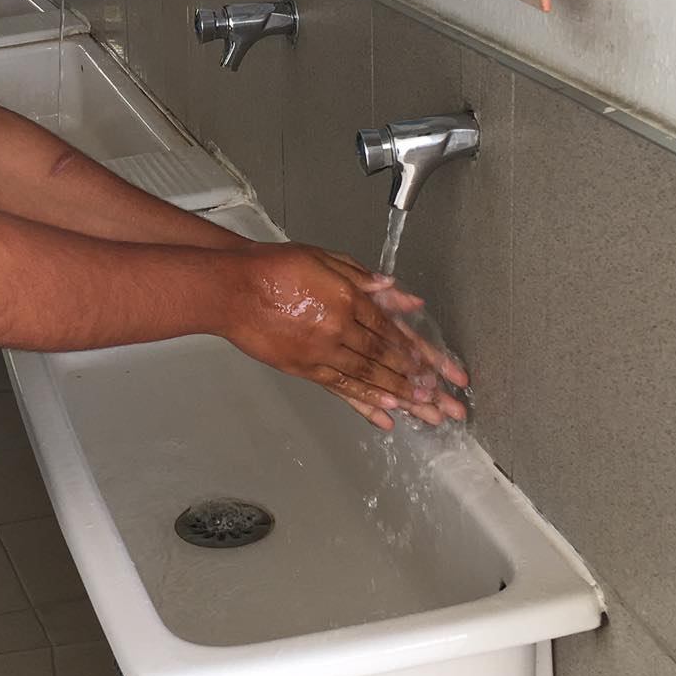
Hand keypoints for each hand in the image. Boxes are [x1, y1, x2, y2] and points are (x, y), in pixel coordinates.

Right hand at [223, 244, 469, 429]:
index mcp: (348, 298)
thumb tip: (397, 291)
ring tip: (425, 412)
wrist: (231, 288)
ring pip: (368, 377)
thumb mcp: (325, 260)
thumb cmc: (273, 268)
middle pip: (386, 358)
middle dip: (419, 381)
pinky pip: (340, 388)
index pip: (392, 330)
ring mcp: (321, 351)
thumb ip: (363, 278)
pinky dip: (364, 403)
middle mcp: (339, 328)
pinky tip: (386, 415)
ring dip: (400, 395)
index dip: (419, 352)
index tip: (439, 369)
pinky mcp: (303, 368)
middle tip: (444, 401)